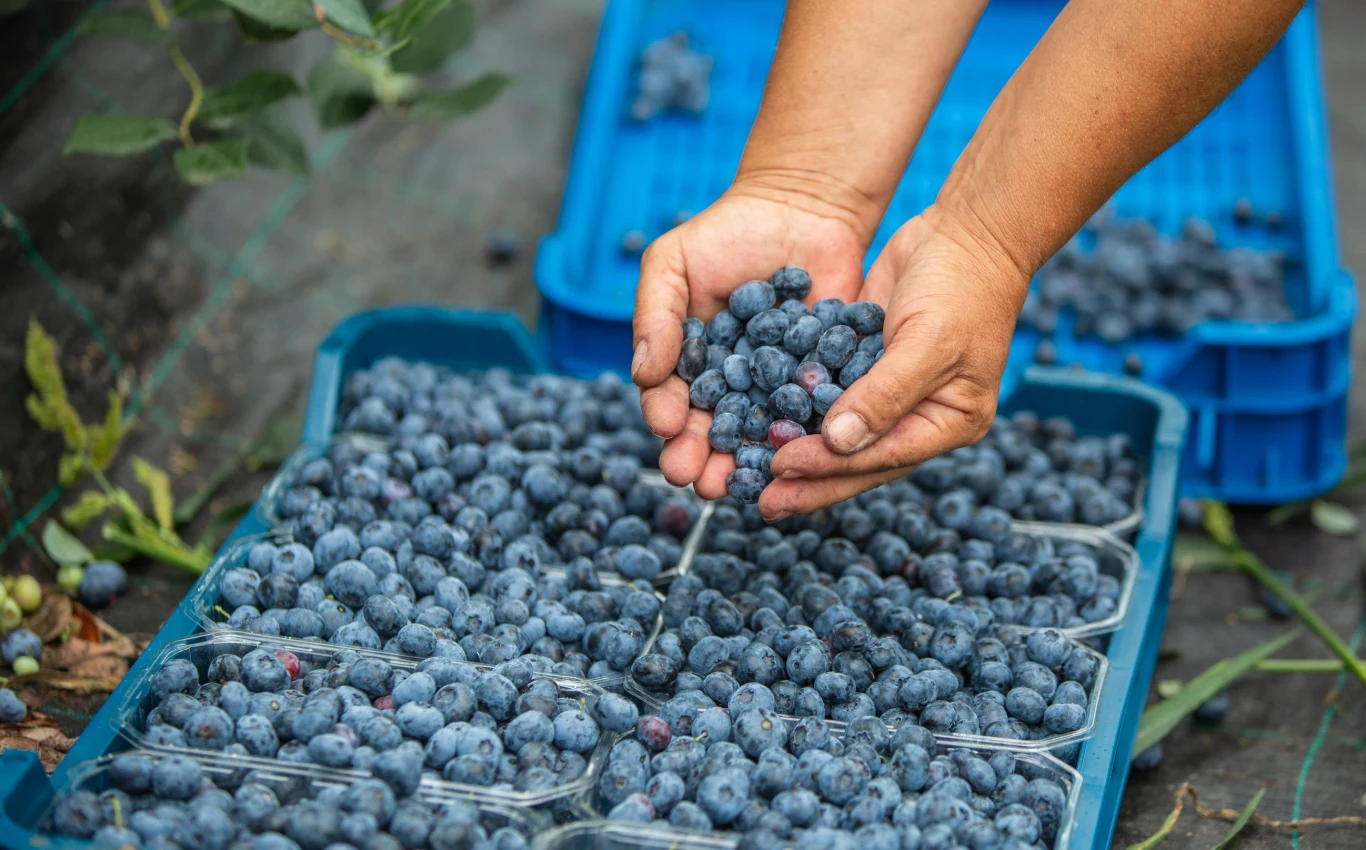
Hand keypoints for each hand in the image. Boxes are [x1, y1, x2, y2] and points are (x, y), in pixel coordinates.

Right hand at [631, 187, 868, 497]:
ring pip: (757, 434)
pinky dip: (802, 435)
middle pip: (710, 432)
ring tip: (740, 484)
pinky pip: (810, 414)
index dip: (666, 417)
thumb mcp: (673, 261)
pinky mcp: (820, 382)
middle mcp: (729, 387)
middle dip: (701, 459)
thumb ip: (654, 314)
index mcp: (688, 366)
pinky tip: (797, 451)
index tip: (667, 428)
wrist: (803, 208)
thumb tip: (642, 374)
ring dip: (746, 464)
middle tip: (700, 480)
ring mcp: (775, 389)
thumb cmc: (727, 233)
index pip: (670, 401)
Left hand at [758, 205, 1032, 518]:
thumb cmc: (963, 285)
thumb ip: (884, 394)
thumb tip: (839, 442)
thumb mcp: (928, 341)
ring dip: (797, 449)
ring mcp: (891, 392)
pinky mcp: (866, 363)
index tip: (780, 468)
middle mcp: (920, 417)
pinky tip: (759, 418)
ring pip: (838, 432)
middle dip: (808, 479)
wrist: (968, 230)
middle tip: (760, 501)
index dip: (830, 467)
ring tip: (752, 473)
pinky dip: (796, 407)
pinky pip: (827, 393)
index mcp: (948, 422)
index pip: (882, 457)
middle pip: (857, 459)